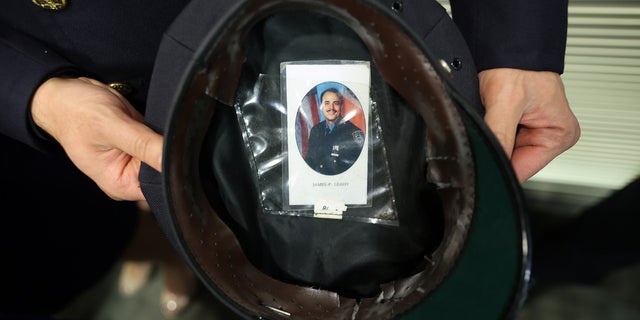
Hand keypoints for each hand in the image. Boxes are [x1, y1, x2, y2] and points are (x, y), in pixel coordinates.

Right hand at [31, 77, 162, 199]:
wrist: (67, 94)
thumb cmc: (77, 111)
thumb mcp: (110, 125)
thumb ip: (142, 144)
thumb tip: (172, 161)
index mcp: (119, 184)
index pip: (159, 187)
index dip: (171, 170)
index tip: (174, 151)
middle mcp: (129, 176)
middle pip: (165, 171)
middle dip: (168, 153)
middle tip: (157, 131)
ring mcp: (136, 160)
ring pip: (166, 155)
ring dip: (165, 140)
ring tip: (148, 124)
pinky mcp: (142, 144)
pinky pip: (162, 142)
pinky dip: (162, 132)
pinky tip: (152, 121)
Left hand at [479, 68, 579, 182]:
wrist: (505, 42)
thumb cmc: (516, 63)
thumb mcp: (506, 102)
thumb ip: (499, 137)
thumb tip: (491, 166)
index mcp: (559, 135)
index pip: (522, 171)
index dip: (498, 170)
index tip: (480, 164)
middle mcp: (549, 135)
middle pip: (511, 162)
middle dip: (494, 150)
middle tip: (484, 128)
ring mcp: (531, 130)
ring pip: (501, 151)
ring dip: (490, 139)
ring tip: (488, 117)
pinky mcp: (516, 124)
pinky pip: (496, 139)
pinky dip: (488, 131)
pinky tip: (486, 117)